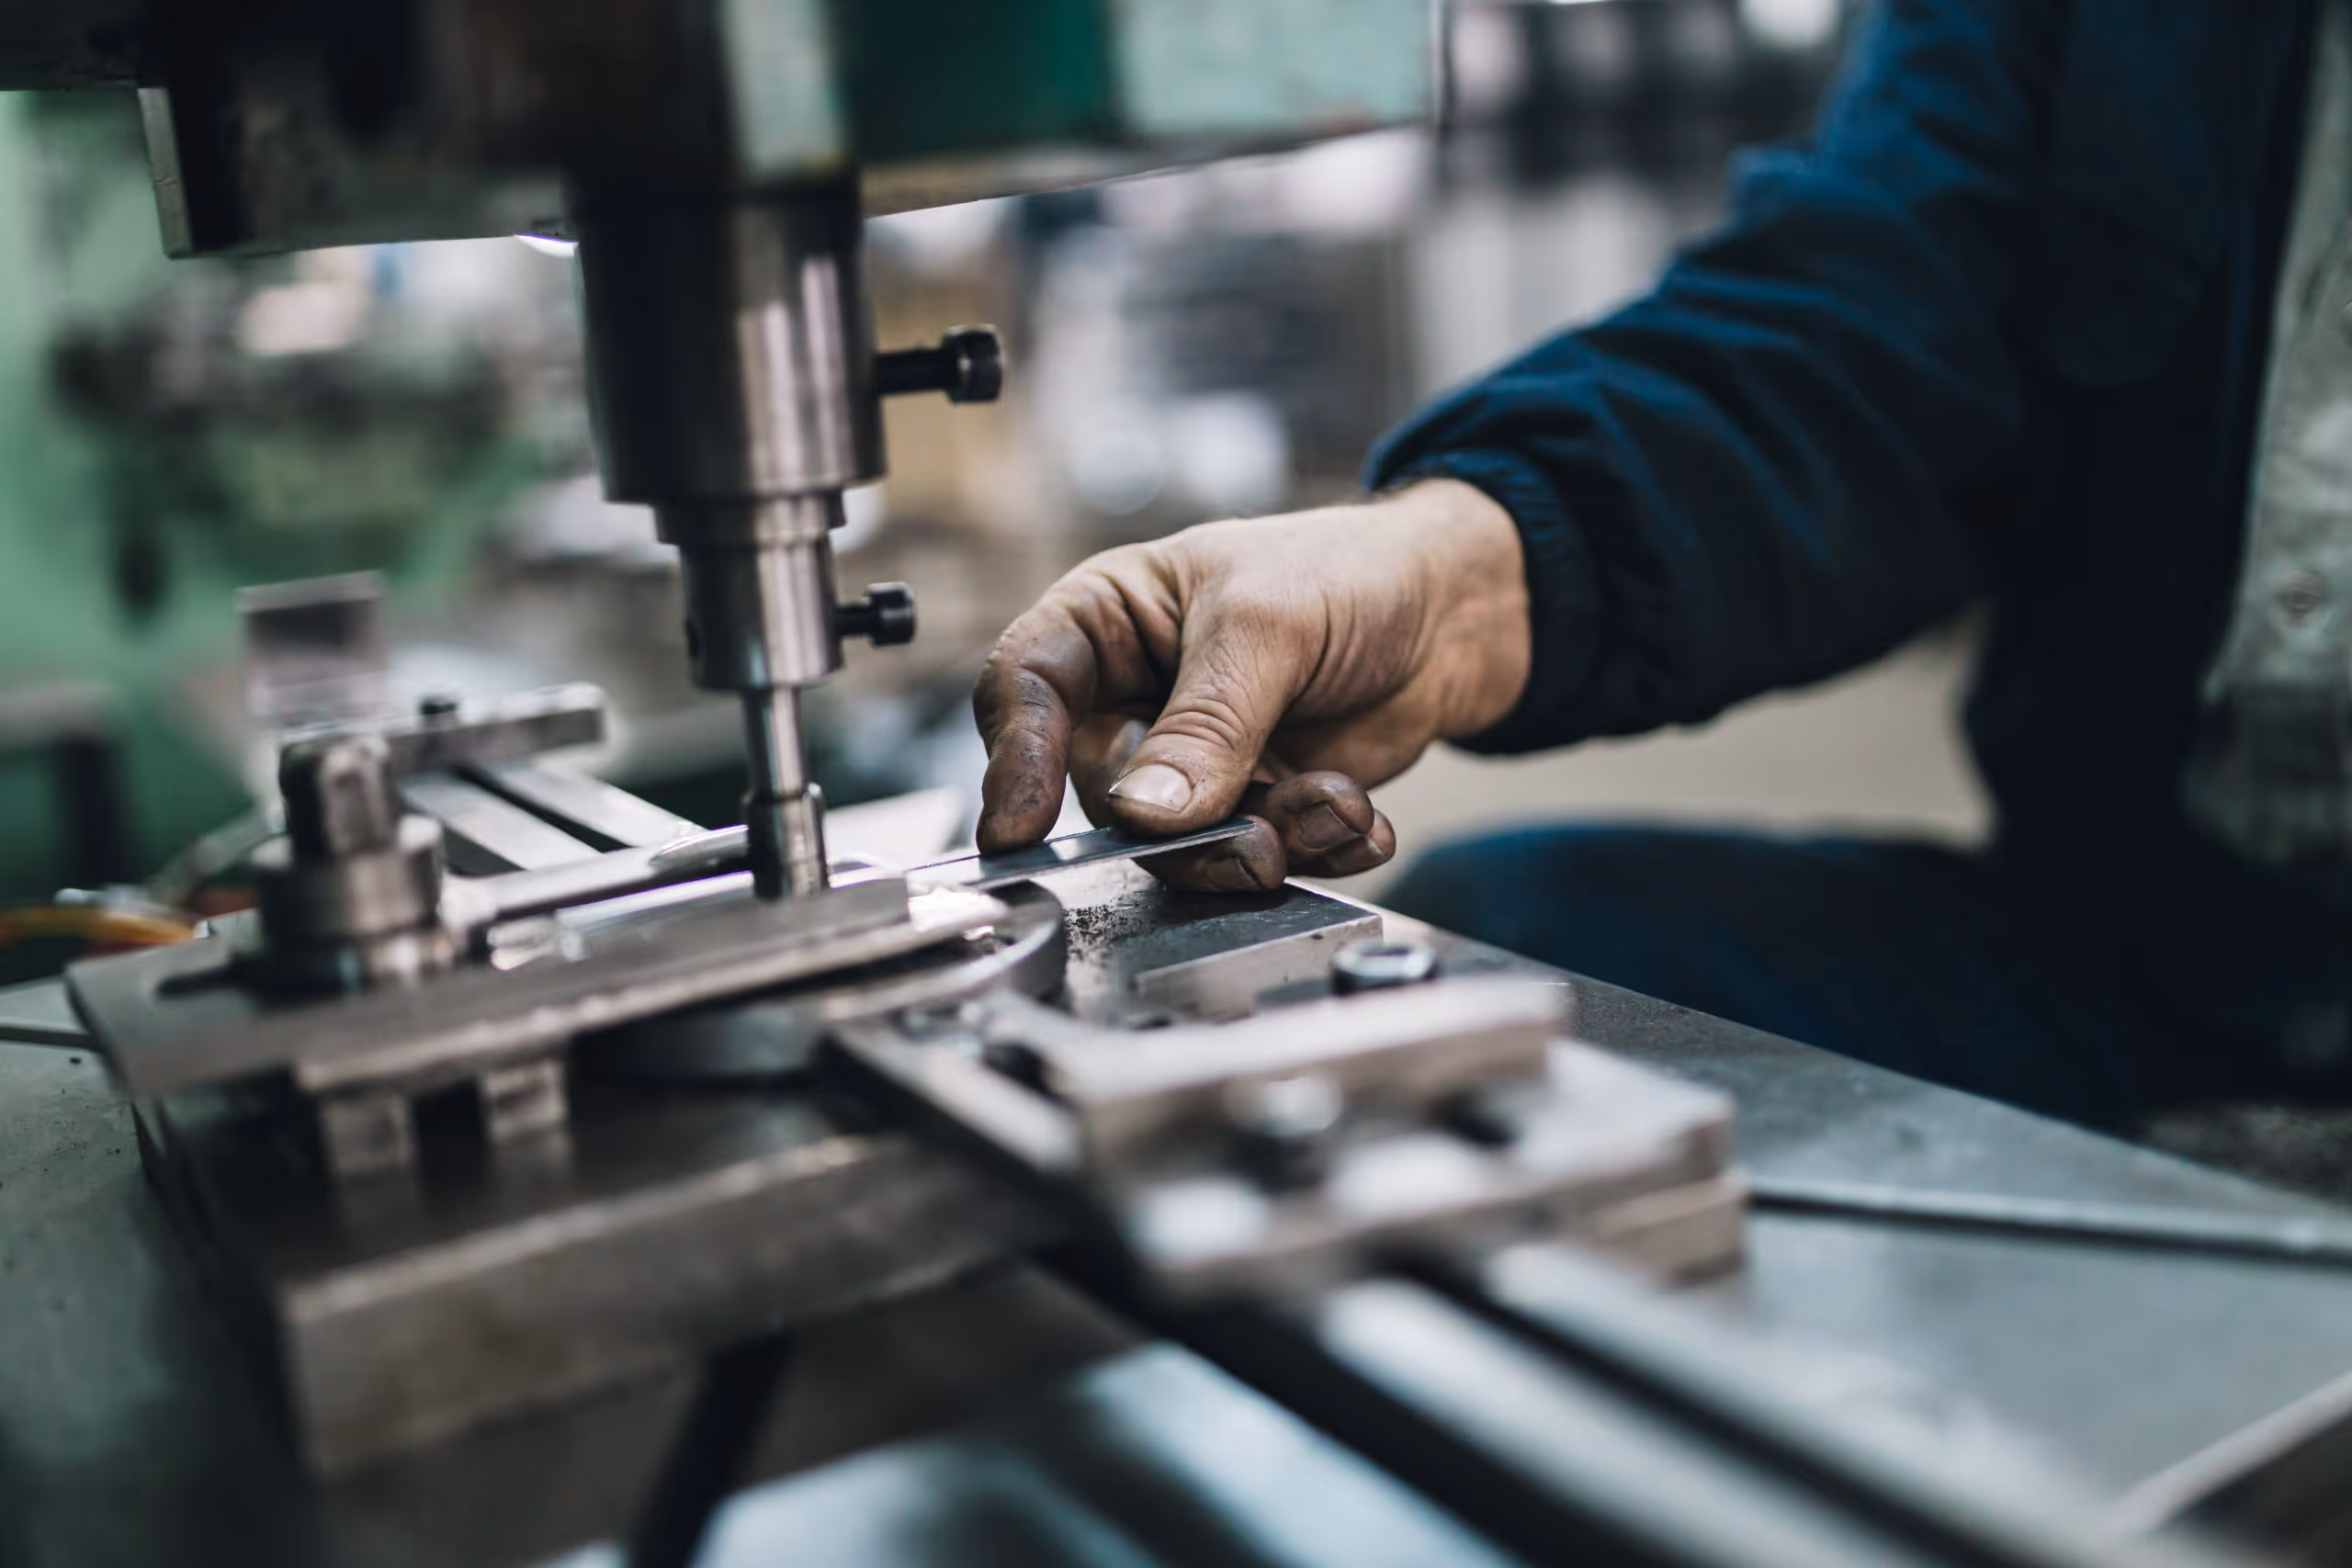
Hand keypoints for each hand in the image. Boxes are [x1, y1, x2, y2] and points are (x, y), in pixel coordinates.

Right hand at [972, 480, 1530, 890]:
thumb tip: (1145, 811)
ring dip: (1263, 841)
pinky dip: (1313, 847)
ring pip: (1181, 844)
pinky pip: (1256, 857)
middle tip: (1255, 836)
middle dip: (1185, 827)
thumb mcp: (1267, 626)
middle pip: (1106, 793)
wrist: (1459, 612)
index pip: (1026, 687)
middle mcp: (1137, 697)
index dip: (1014, 759)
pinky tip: (1360, 814)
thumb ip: (1206, 724)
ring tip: (1335, 805)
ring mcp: (1195, 759)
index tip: (1020, 827)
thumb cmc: (1350, 572)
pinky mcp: (1255, 803)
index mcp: (1108, 621)